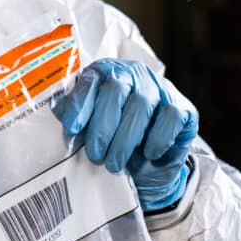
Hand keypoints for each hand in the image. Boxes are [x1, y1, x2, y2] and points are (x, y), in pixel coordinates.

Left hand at [54, 58, 198, 211]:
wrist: (146, 165)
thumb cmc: (110, 142)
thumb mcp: (87, 132)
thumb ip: (73, 124)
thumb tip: (56, 128)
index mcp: (105, 75)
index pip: (90, 80)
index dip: (80, 104)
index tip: (71, 130)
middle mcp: (133, 75)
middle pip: (117, 89)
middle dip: (103, 126)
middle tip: (96, 155)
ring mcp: (161, 89)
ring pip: (143, 104)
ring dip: (126, 138)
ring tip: (114, 163)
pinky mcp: (183, 108)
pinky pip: (170, 117)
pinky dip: (157, 138)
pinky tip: (147, 154)